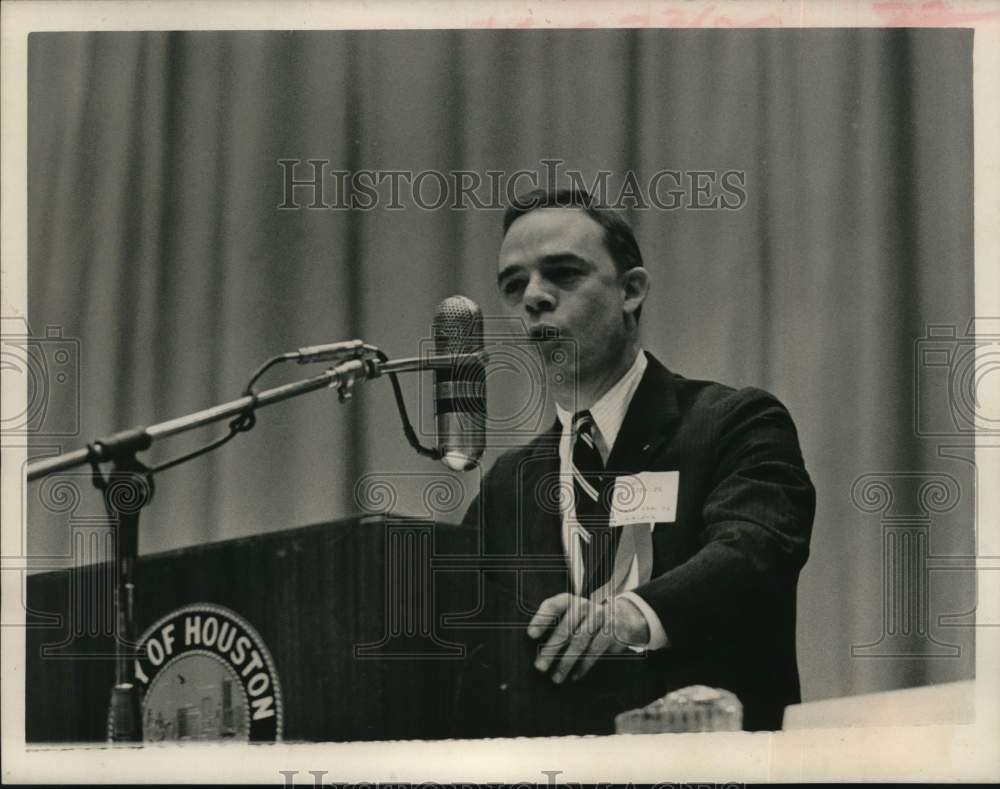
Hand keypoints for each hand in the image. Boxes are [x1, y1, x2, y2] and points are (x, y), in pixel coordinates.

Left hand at [526, 594, 650, 683]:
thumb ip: (558, 623)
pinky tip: (575, 675)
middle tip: (540, 666)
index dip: (542, 618)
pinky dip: (583, 665)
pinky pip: (595, 651)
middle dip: (551, 649)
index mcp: (571, 600)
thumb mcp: (575, 614)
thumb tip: (537, 646)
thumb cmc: (589, 619)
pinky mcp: (612, 631)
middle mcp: (585, 606)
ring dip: (566, 662)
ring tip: (556, 677)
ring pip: (579, 642)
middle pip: (565, 628)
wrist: (625, 616)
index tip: (531, 634)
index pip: (554, 605)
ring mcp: (600, 618)